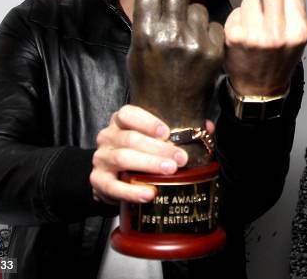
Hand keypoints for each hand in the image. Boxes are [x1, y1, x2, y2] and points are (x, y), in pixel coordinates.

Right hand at [90, 106, 216, 203]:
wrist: (111, 177)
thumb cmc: (138, 153)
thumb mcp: (154, 139)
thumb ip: (180, 131)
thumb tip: (207, 127)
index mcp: (121, 122)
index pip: (127, 114)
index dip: (147, 122)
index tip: (167, 132)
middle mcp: (108, 137)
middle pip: (131, 139)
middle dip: (158, 149)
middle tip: (180, 158)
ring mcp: (101, 159)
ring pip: (123, 158)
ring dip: (149, 165)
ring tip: (170, 171)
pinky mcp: (98, 181)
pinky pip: (114, 186)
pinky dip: (132, 191)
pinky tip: (149, 194)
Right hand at [127, 0, 224, 131]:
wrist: (173, 116)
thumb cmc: (151, 82)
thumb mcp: (137, 49)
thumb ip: (147, 19)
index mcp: (145, 32)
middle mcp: (170, 34)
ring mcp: (195, 42)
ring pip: (198, 9)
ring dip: (193, 19)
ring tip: (186, 46)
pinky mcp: (215, 50)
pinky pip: (214, 26)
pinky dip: (208, 34)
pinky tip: (201, 54)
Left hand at [224, 0, 306, 95]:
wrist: (260, 91)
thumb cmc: (278, 60)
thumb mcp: (298, 39)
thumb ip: (295, 11)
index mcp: (299, 31)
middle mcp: (279, 34)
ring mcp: (256, 37)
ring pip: (250, 0)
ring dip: (250, 10)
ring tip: (253, 31)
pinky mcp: (236, 39)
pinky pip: (236, 12)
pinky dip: (237, 20)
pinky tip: (241, 37)